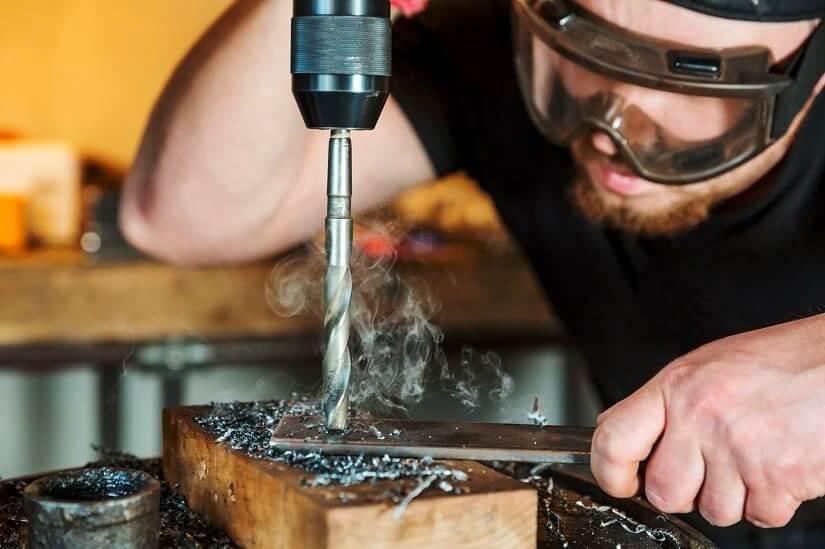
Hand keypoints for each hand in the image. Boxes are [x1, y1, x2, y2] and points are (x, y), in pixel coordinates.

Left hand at [590, 314, 824, 527]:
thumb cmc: (781, 361)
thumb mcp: (706, 367)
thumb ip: (662, 403)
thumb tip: (619, 431)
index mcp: (678, 386)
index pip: (614, 439)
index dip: (609, 471)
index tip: (619, 480)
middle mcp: (702, 417)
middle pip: (664, 492)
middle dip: (683, 490)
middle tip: (706, 468)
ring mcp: (740, 449)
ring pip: (713, 511)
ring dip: (732, 496)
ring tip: (751, 457)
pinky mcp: (780, 477)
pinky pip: (759, 516)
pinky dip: (770, 501)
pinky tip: (778, 466)